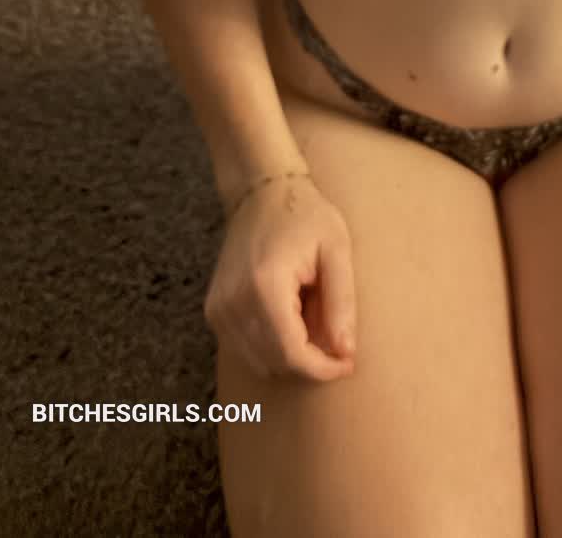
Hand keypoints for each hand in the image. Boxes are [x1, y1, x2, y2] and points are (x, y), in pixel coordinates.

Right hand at [205, 175, 356, 384]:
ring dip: (290, 356)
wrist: (262, 192)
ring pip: (258, 362)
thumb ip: (341, 302)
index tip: (346, 364)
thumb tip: (345, 352)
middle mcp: (233, 303)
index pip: (291, 354)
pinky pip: (244, 349)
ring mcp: (219, 308)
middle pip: (274, 363)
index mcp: (265, 286)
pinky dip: (271, 347)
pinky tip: (289, 317)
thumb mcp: (336, 250)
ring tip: (311, 318)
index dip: (321, 368)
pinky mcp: (214, 311)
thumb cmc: (305, 216)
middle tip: (336, 340)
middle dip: (309, 363)